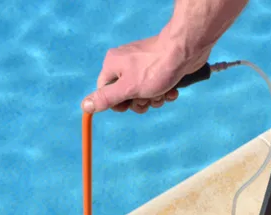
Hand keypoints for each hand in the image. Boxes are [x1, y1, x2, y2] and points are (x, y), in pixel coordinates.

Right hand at [81, 35, 209, 113]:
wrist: (186, 50)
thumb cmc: (155, 69)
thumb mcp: (128, 89)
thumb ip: (106, 98)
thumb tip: (84, 106)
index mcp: (112, 64)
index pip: (104, 90)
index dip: (116, 103)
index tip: (128, 106)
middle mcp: (125, 62)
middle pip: (125, 94)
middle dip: (139, 102)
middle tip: (149, 99)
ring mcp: (143, 64)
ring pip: (143, 92)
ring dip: (154, 99)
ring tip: (163, 93)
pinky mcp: (159, 66)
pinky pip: (156, 85)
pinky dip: (164, 91)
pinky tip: (172, 90)